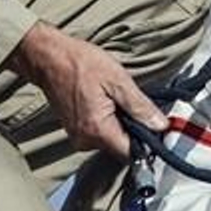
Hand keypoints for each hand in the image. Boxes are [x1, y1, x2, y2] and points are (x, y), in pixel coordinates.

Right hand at [9, 22, 165, 156]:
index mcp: (97, 130)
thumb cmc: (81, 64)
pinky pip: (100, 132)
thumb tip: (161, 125)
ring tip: (116, 97)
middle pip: (121, 146)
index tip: (158, 126)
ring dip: (121, 122)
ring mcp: (78, 136)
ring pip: (111, 139)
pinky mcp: (75, 130)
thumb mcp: (118, 81)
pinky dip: (109, 120)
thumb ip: (140, 107)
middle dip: (134, 128)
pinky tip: (107, 100)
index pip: (131, 152)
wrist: (49, 58)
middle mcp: (85, 140)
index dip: (148, 141)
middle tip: (135, 103)